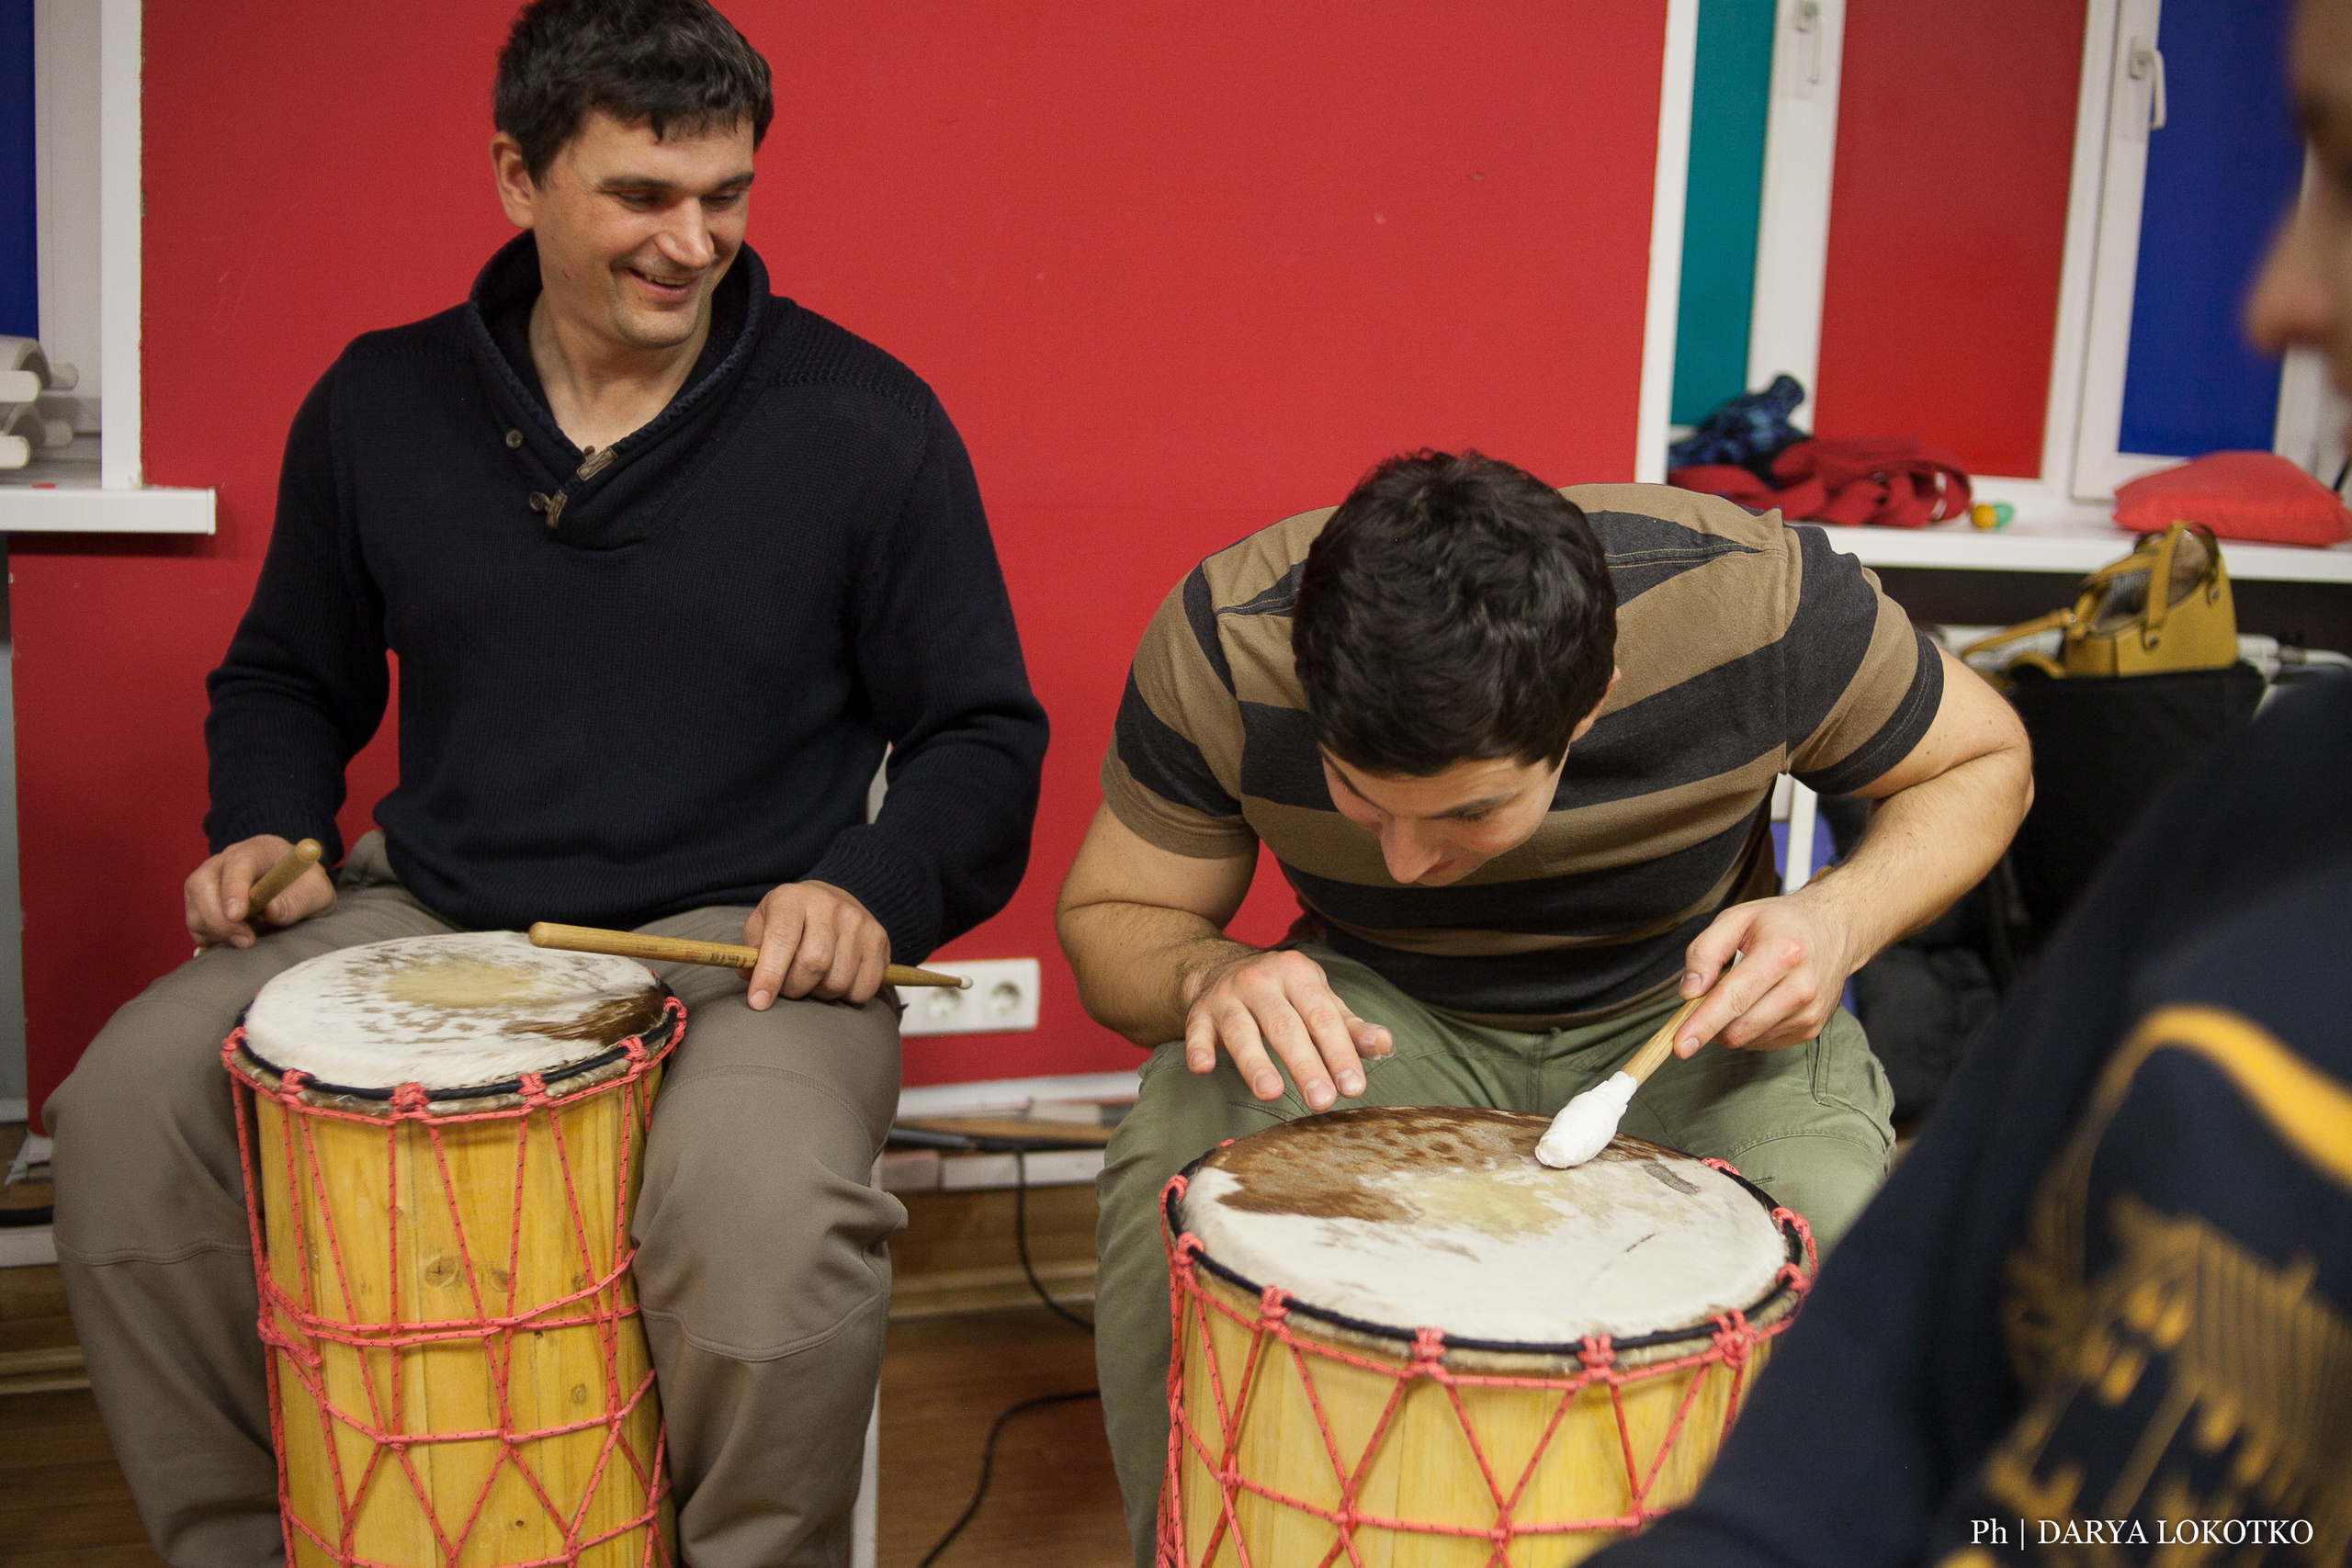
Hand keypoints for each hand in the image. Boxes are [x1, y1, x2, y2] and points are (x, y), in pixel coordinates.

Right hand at [185, 834, 335, 948]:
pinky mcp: (202, 900)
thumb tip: (270, 912)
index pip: (238, 862)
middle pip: (202, 882)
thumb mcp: (317, 893)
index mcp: (260, 849)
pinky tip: (234, 938)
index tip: (237, 915)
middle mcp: (227, 859)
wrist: (298, 890)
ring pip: (193, 902)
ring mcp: (211, 878)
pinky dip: (208, 935)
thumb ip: (298, 901)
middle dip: (218, 916)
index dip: (233, 888)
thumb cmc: (307, 886)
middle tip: (246, 939)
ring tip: (246, 940)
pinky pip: (193, 919)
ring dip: (214, 928)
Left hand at [742, 880, 890, 1007]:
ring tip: (814, 981)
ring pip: (838, 981)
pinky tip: (837, 980)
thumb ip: (752, 952)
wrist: (832, 900)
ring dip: (820, 993)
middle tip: (788, 988)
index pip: (782, 938)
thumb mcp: (762, 925)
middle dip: (795, 988)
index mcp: (793, 898)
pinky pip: (863, 988)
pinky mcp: (880, 940)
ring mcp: (859, 922)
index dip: (769, 974)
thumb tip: (752, 980)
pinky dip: (846, 996)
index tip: (758, 1002)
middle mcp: (829, 906)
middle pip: (814, 963)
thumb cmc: (790, 920)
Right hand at [1180, 948, 1392, 1110]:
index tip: (1353, 1087)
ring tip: (1271, 1093)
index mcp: (1297, 974)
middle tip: (1321, 1101)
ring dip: (1255, 1062)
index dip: (1339, 1052)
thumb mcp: (1317, 1000)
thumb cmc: (1280, 993)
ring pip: (1241, 1030)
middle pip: (1285, 1026)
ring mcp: (1226, 995)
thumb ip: (1349, 1026)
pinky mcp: (1199, 1012)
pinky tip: (1203, 1068)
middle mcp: (1260, 980)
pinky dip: (1198, 1048)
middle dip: (1305, 1064)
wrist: (1218, 968)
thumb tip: (1384, 1045)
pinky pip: (1196, 1030)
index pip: (1322, 1016)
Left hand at [1671, 890, 1866, 1055]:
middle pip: (1738, 1028)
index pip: (1734, 999)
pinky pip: (1762, 1041)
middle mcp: (1801, 988)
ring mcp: (1810, 1013)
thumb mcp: (1735, 919)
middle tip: (1707, 995)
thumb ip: (1704, 951)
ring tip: (1743, 988)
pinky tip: (1759, 1000)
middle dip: (1710, 1022)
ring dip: (1730, 1023)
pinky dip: (1749, 1027)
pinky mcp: (1811, 1029)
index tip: (1680, 1046)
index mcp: (1782, 954)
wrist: (1835, 930)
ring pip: (1747, 1038)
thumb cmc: (1779, 923)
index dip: (1703, 1024)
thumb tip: (1688, 992)